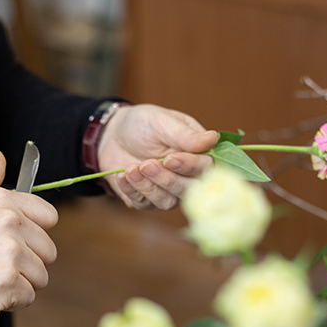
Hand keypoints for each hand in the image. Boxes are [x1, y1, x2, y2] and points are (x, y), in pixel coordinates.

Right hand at [0, 151, 57, 320]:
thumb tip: (0, 157)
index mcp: (2, 200)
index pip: (49, 217)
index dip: (34, 233)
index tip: (14, 241)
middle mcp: (10, 222)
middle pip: (48, 250)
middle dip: (27, 262)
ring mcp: (10, 253)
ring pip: (41, 275)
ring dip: (19, 283)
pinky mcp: (8, 282)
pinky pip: (29, 297)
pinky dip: (11, 301)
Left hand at [97, 104, 218, 209]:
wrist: (113, 134)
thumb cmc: (143, 124)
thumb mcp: (162, 121)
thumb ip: (185, 134)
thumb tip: (213, 138)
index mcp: (198, 155)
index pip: (205, 169)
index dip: (189, 167)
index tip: (169, 159)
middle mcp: (187, 177)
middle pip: (188, 191)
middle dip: (166, 180)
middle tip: (146, 164)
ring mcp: (168, 192)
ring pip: (166, 201)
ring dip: (146, 186)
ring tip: (130, 168)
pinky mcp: (148, 200)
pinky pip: (144, 204)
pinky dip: (131, 190)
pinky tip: (122, 175)